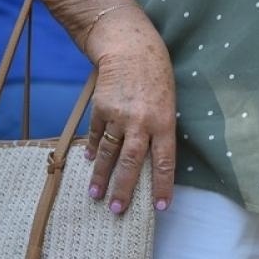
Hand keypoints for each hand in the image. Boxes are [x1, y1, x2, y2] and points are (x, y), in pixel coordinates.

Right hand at [84, 10, 176, 214]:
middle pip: (131, 162)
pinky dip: (92, 149)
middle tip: (118, 210)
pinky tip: (89, 162)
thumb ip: (160, 130)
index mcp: (165, 122)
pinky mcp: (100, 109)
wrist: (132, 49)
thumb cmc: (158, 77)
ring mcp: (118, 116)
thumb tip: (151, 160)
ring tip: (96, 195)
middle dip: (124, 188)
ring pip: (108, 152)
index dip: (162, 185)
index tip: (161, 207)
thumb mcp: (169, 103)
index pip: (165, 161)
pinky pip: (96, 134)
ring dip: (101, 176)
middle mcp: (141, 122)